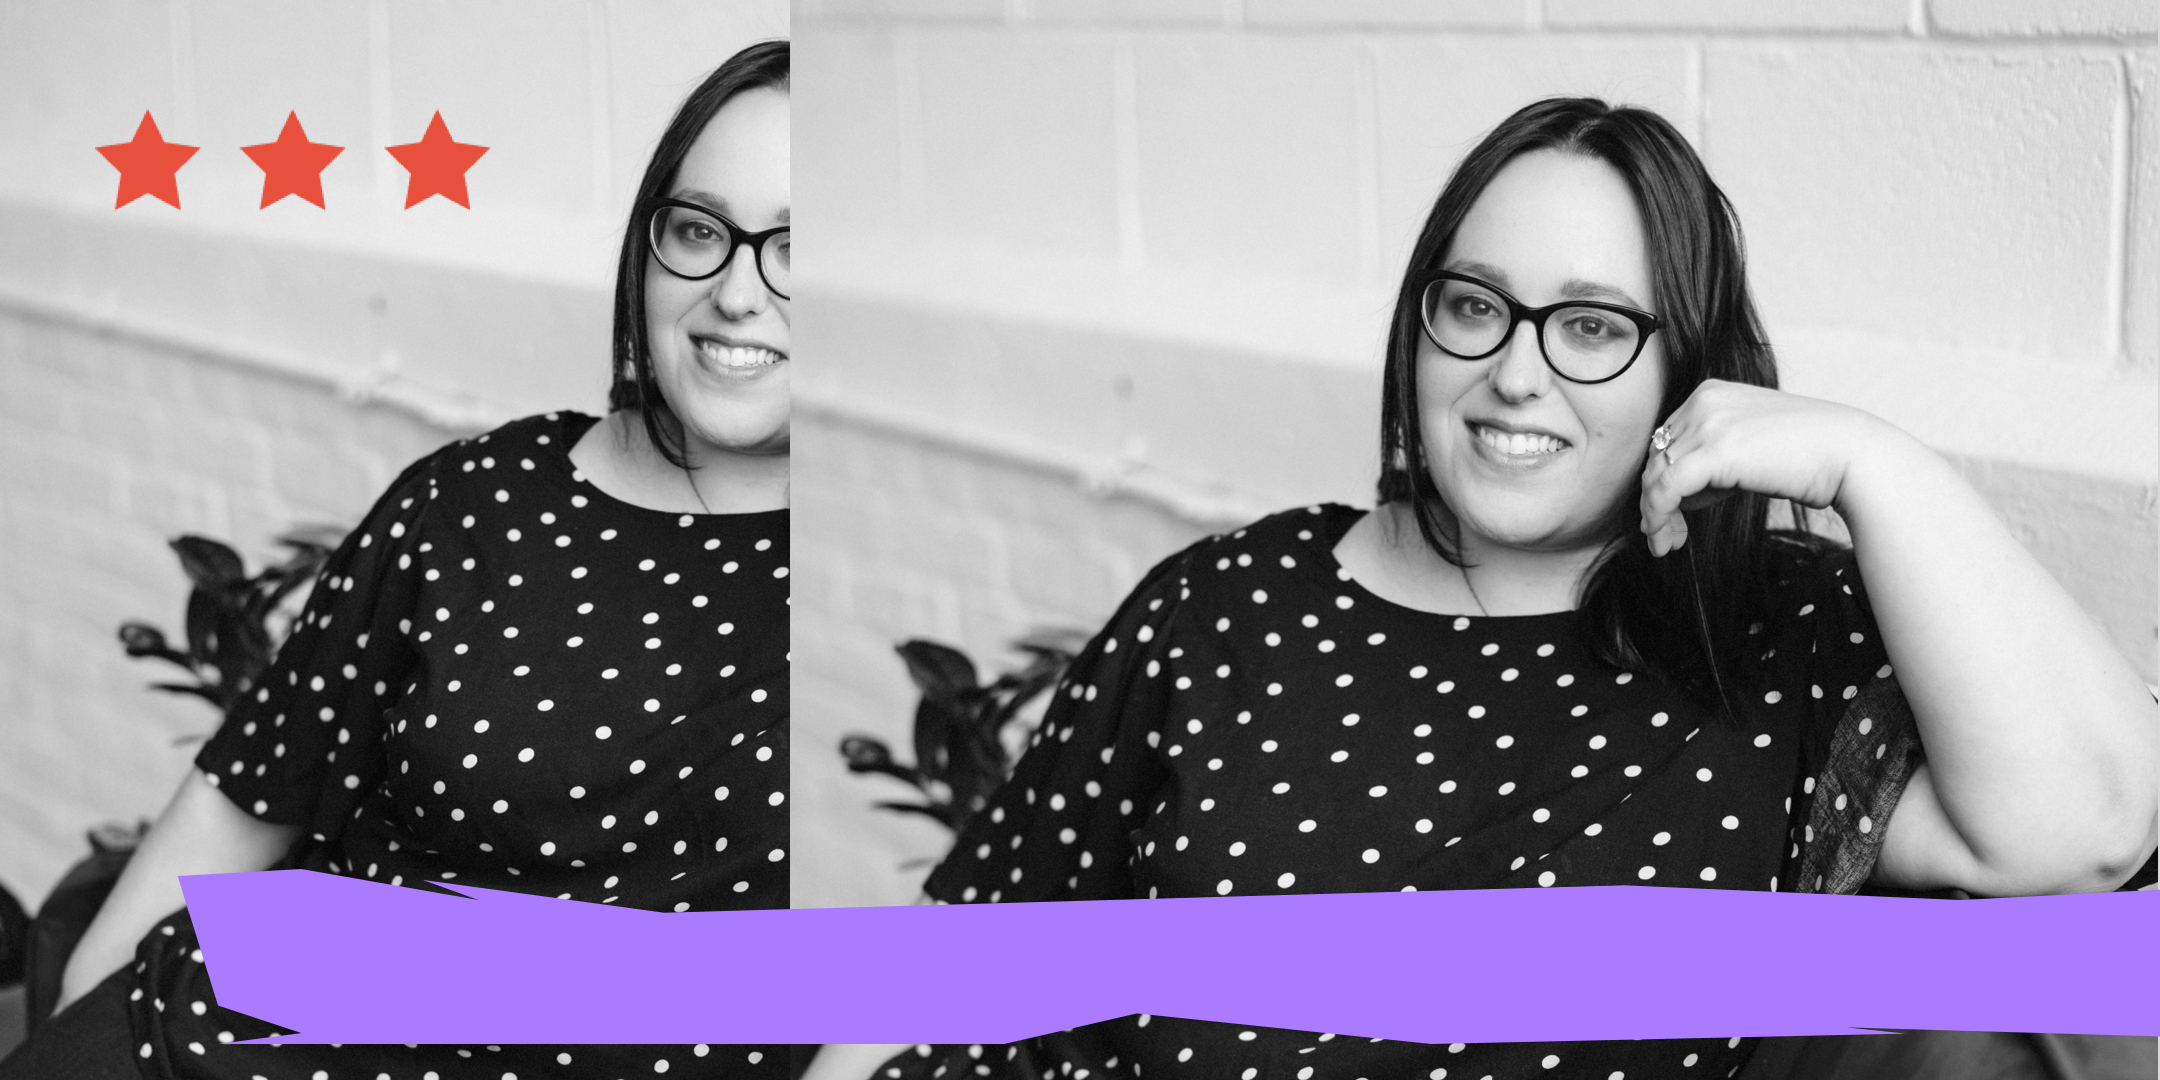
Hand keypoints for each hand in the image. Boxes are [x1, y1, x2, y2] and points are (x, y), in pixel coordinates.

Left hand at [1637, 380, 1890, 556]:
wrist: (1851, 455)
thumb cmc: (1807, 457)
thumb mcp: (1747, 449)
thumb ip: (1710, 462)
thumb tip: (1674, 496)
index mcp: (1710, 393)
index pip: (1666, 440)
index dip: (1661, 480)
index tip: (1671, 516)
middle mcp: (1703, 401)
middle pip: (1656, 457)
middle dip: (1655, 501)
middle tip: (1664, 538)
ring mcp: (1708, 423)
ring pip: (1655, 474)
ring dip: (1654, 516)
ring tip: (1664, 546)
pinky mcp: (1714, 451)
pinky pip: (1665, 489)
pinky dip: (1658, 517)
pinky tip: (1665, 540)